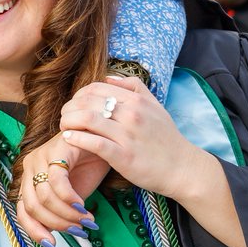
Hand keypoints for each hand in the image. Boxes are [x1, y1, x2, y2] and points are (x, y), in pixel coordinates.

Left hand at [16, 134, 109, 246]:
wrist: (103, 141)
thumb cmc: (87, 168)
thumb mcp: (71, 197)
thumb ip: (58, 213)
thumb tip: (51, 237)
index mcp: (29, 180)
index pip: (22, 212)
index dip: (35, 232)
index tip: (53, 246)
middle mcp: (29, 168)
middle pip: (33, 207)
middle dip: (57, 224)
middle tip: (78, 230)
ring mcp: (40, 157)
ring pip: (44, 197)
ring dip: (67, 215)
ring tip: (86, 220)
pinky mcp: (55, 150)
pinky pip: (57, 182)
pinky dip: (70, 199)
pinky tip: (83, 206)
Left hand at [58, 75, 208, 198]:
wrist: (184, 168)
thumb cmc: (166, 138)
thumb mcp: (155, 106)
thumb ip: (134, 87)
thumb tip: (108, 78)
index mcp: (136, 101)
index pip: (95, 88)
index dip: (78, 95)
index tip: (74, 105)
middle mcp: (132, 114)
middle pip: (86, 101)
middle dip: (69, 108)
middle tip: (65, 116)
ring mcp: (127, 135)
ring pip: (86, 119)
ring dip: (68, 121)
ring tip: (64, 126)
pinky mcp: (124, 157)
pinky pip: (93, 143)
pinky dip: (76, 138)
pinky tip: (69, 138)